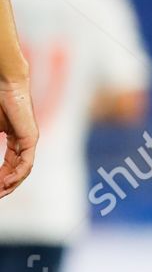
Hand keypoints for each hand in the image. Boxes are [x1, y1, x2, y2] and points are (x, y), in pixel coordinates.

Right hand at [0, 77, 37, 194]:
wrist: (6, 85)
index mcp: (15, 140)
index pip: (9, 165)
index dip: (0, 178)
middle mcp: (24, 142)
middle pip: (17, 171)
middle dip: (5, 186)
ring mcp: (29, 140)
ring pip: (23, 170)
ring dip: (11, 184)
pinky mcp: (30, 138)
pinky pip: (26, 162)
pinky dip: (17, 174)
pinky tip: (7, 182)